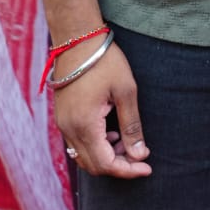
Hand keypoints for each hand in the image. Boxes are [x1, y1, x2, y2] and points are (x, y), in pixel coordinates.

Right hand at [54, 43, 151, 178]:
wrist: (77, 39)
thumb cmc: (105, 61)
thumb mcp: (126, 92)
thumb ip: (132, 126)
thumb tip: (140, 155)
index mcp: (85, 125)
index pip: (105, 164)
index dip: (127, 170)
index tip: (147, 167)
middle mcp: (69, 130)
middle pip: (93, 165)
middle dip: (118, 166)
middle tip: (140, 156)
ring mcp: (62, 124)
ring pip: (83, 156)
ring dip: (106, 156)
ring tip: (127, 142)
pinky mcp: (62, 117)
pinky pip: (77, 143)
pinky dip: (95, 146)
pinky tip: (111, 133)